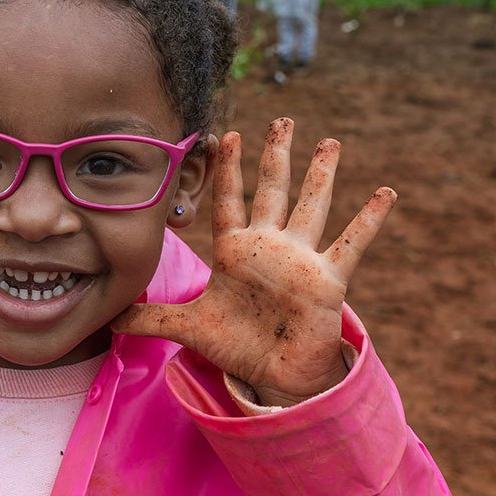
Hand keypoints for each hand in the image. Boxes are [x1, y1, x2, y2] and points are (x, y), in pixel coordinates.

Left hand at [113, 118, 395, 406]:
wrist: (275, 376)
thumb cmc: (238, 346)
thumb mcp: (189, 328)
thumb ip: (151, 318)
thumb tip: (109, 318)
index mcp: (236, 252)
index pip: (230, 201)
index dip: (228, 170)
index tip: (225, 134)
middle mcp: (269, 247)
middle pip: (273, 191)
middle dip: (276, 156)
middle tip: (283, 119)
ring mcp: (300, 259)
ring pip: (312, 206)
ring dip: (321, 175)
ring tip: (330, 141)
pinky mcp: (326, 279)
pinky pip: (350, 243)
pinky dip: (368, 219)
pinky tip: (386, 192)